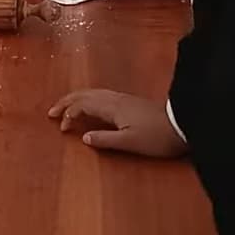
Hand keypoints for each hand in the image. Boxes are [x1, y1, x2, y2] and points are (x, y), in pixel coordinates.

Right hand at [48, 89, 187, 157]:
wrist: (182, 125)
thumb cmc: (156, 137)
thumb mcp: (130, 142)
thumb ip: (105, 140)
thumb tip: (83, 137)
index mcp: (112, 107)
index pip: (83, 105)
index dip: (69, 114)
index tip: (61, 128)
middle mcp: (115, 98)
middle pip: (85, 94)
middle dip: (67, 101)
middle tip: (51, 111)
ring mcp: (123, 98)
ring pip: (93, 92)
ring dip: (77, 98)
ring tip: (66, 106)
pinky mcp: (129, 101)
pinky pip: (101, 94)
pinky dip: (88, 98)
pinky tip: (90, 105)